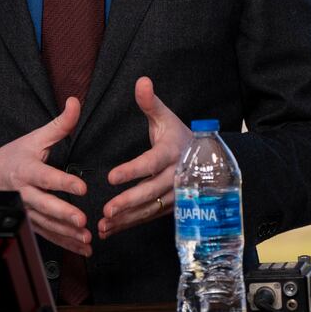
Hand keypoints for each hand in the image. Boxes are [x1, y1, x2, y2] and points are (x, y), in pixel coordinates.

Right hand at [0, 97, 90, 255]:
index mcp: (27, 170)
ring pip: (46, 225)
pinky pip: (47, 235)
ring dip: (66, 233)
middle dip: (63, 214)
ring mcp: (26, 210)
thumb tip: (76, 102)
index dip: (64, 182)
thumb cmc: (17, 154)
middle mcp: (24, 193)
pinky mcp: (29, 223)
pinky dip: (64, 243)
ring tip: (86, 237)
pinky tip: (82, 248)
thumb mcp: (36, 137)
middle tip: (82, 221)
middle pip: (44, 205)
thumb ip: (60, 124)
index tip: (82, 187)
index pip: (46, 177)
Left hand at [98, 76, 191, 239]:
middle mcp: (176, 177)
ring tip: (104, 224)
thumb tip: (141, 81)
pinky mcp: (170, 207)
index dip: (132, 171)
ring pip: (150, 209)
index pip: (151, 163)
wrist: (206, 158)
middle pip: (151, 191)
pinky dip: (130, 224)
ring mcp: (175, 195)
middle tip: (106, 209)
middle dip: (128, 202)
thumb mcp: (166, 117)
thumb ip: (150, 102)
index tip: (111, 177)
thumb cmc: (178, 135)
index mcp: (172, 152)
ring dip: (127, 219)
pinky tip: (110, 230)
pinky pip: (149, 217)